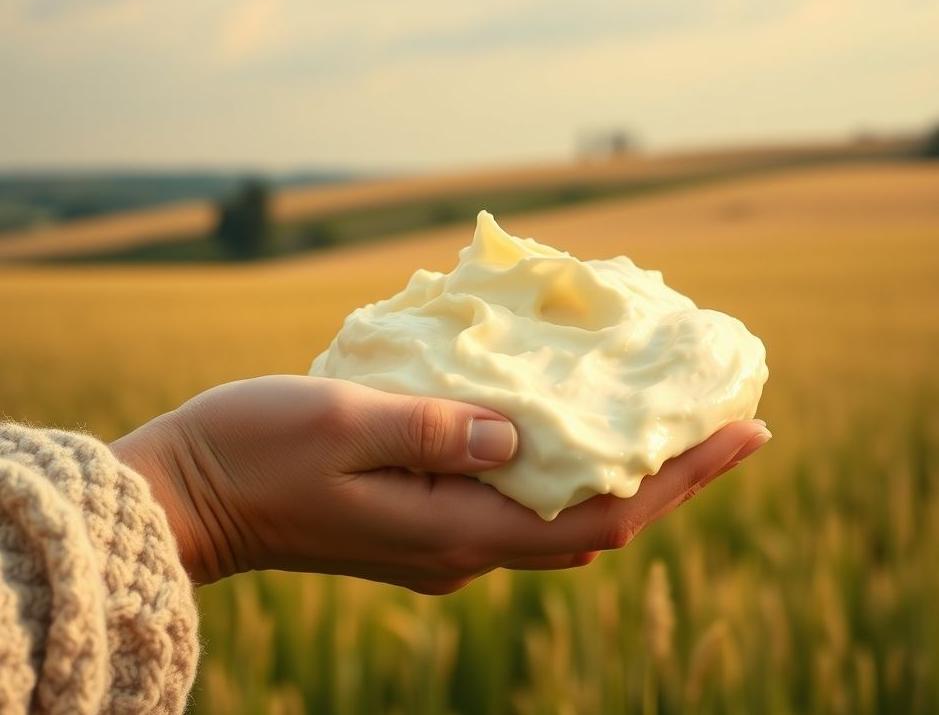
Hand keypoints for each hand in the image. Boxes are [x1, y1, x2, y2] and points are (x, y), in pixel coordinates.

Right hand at [111, 375, 769, 590]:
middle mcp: (463, 548)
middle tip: (721, 415)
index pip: (600, 515)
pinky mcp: (426, 521)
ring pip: (563, 514)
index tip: (744, 429)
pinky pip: (521, 499)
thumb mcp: (342, 422)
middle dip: (668, 474)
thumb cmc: (254, 448)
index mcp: (453, 529)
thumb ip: (435, 429)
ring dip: (620, 469)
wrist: (192, 495)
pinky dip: (565, 465)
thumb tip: (521, 434)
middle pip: (596, 520)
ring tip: (664, 414)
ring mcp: (445, 541)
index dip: (680, 476)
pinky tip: (571, 421)